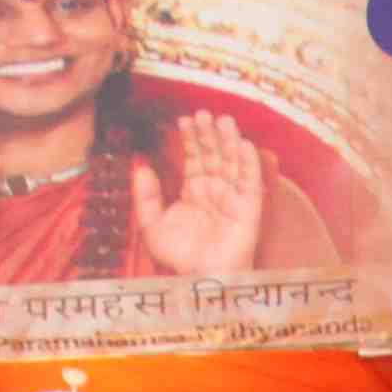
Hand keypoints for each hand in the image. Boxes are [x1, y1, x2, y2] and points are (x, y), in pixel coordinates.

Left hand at [139, 110, 270, 278]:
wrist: (201, 278)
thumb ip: (145, 195)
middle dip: (209, 134)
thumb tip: (140, 165)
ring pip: (233, 162)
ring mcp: (233, 198)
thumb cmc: (179, 258)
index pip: (195, 158)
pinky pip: (251, 182)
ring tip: (223, 120)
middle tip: (203, 113)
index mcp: (194, 191)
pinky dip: (249, 163)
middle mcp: (215, 190)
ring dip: (229, 141)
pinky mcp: (249, 208)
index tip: (184, 120)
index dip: (191, 139)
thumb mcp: (151, 224)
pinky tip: (243, 144)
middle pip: (214, 155)